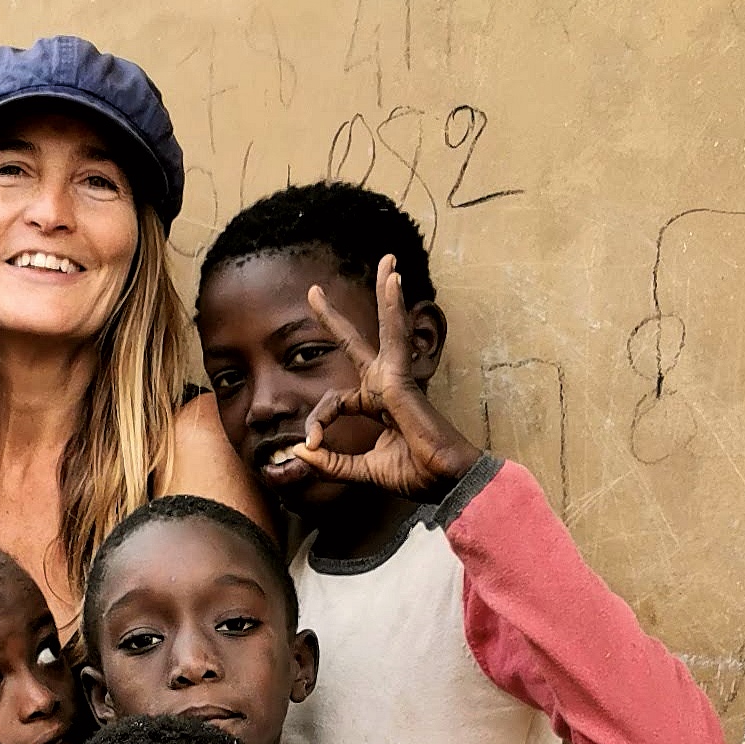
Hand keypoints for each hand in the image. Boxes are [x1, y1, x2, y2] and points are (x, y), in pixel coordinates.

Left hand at [287, 262, 482, 498]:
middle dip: (333, 317)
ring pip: (386, 327)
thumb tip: (299, 453)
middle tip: (313, 291)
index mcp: (376, 404)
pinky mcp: (402, 379)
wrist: (446, 482)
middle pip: (355, 343)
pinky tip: (394, 280)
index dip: (316, 422)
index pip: (334, 402)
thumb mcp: (362, 470)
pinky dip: (394, 308)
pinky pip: (396, 337)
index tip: (309, 446)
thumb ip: (331, 463)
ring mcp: (396, 378)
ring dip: (385, 292)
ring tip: (387, 261)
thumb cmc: (416, 475)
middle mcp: (386, 385)